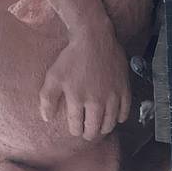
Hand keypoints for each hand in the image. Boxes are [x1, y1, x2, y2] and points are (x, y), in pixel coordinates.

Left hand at [39, 25, 130, 139]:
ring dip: (104, 128)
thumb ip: (47, 99)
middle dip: (89, 133)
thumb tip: (46, 119)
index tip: (75, 129)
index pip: (77, 125)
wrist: (94, 37)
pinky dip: (120, 117)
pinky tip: (115, 117)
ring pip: (110, 123)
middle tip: (87, 133)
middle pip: (94, 127)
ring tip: (99, 127)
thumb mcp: (53, 77)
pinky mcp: (124, 88)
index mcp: (77, 99)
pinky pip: (125, 111)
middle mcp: (96, 101)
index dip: (75, 130)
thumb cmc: (71, 58)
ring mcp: (112, 95)